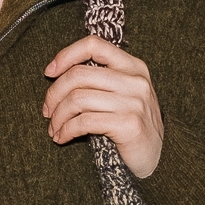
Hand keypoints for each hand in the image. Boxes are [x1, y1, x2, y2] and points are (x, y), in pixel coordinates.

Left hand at [43, 34, 163, 178]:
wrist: (157, 158)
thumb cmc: (132, 126)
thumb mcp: (123, 95)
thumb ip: (101, 80)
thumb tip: (58, 75)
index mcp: (133, 66)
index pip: (94, 45)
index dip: (66, 55)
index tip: (49, 72)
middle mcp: (135, 80)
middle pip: (79, 74)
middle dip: (54, 94)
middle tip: (47, 111)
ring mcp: (134, 102)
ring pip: (78, 98)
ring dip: (58, 116)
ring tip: (53, 129)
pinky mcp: (129, 124)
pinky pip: (85, 122)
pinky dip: (66, 130)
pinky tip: (62, 137)